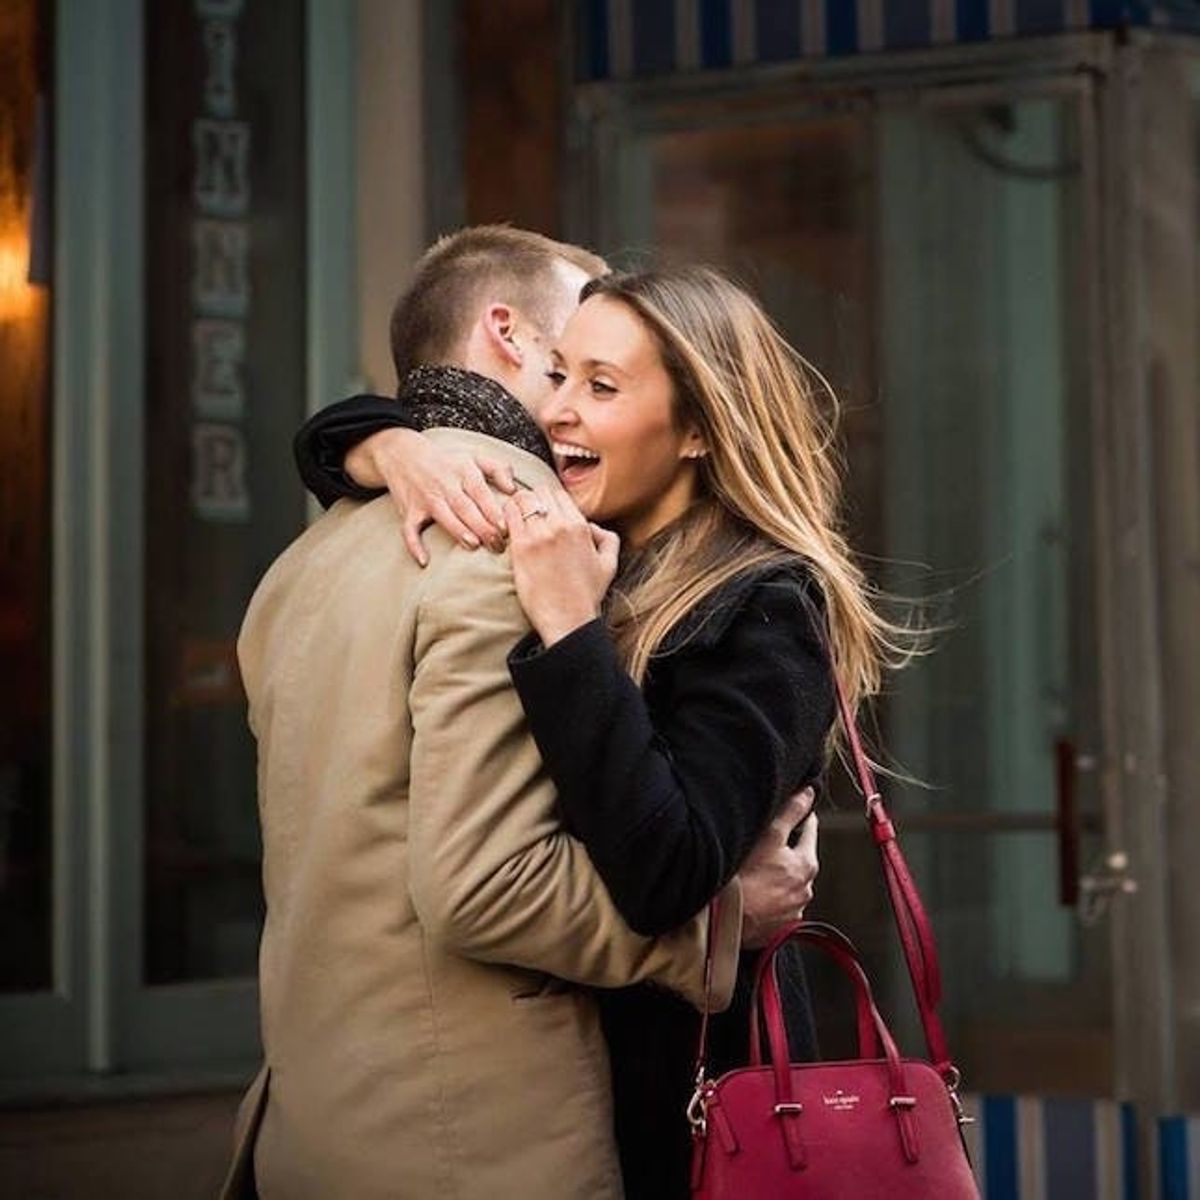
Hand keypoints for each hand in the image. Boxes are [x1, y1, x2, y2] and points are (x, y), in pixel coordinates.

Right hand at [346, 428, 517, 564]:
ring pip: (443, 516)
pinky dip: (414, 545)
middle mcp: (444, 484)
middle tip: (497, 544)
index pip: (480, 492)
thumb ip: (498, 469)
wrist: (402, 454)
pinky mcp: (409, 511)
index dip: (492, 510)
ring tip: (473, 545)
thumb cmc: (445, 461)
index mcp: (463, 471)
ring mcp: (426, 498)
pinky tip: (424, 561)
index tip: (505, 527)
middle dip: (481, 526)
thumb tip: (514, 489)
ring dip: (458, 531)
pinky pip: (409, 530)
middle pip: (465, 506)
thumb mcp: (473, 457)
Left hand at [503, 486, 619, 645]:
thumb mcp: (609, 564)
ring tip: (515, 519)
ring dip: (517, 506)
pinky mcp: (520, 548)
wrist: (567, 618)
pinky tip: (506, 528)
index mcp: (580, 526)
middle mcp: (559, 526)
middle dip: (532, 500)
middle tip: (527, 515)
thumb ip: (607, 538)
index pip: (558, 493)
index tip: (542, 512)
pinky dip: (505, 517)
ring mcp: (538, 535)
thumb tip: (592, 526)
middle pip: (538, 492)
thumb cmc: (587, 595)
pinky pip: (508, 516)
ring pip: (521, 499)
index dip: (548, 500)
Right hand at [737, 788, 819, 949]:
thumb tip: (808, 794)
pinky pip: (777, 905)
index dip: (800, 817)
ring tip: (754, 872)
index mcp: (806, 865)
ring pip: (787, 883)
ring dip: (776, 876)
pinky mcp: (778, 927)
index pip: (809, 831)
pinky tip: (752, 892)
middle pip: (798, 859)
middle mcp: (804, 890)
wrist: (724, 920)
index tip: (794, 811)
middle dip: (785, 850)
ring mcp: (792, 910)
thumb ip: (791, 812)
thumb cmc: (744, 878)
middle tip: (764, 844)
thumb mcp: (769, 836)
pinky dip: (769, 897)